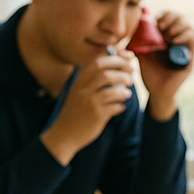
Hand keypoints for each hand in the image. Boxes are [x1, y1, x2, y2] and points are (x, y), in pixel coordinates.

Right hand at [41, 50, 134, 165]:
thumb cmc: (74, 113)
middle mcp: (83, 91)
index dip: (115, 58)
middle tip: (131, 74)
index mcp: (78, 82)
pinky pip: (115, 107)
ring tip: (127, 93)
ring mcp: (90, 103)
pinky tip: (120, 107)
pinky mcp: (97, 116)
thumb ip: (91, 81)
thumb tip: (116, 67)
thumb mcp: (77, 93)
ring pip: (112, 90)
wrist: (63, 135)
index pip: (97, 63)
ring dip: (124, 90)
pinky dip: (121, 106)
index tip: (127, 58)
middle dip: (122, 71)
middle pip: (106, 73)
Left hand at [136, 10, 193, 120]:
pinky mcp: (190, 55)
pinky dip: (184, 36)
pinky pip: (193, 38)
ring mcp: (185, 46)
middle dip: (171, 17)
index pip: (170, 16)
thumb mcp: (142, 55)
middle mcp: (177, 39)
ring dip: (177, 26)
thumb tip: (132, 28)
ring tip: (167, 35)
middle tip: (160, 26)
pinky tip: (173, 41)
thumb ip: (139, 42)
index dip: (164, 14)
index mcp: (166, 36)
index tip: (155, 19)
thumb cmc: (150, 73)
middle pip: (180, 17)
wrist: (157, 92)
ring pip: (188, 25)